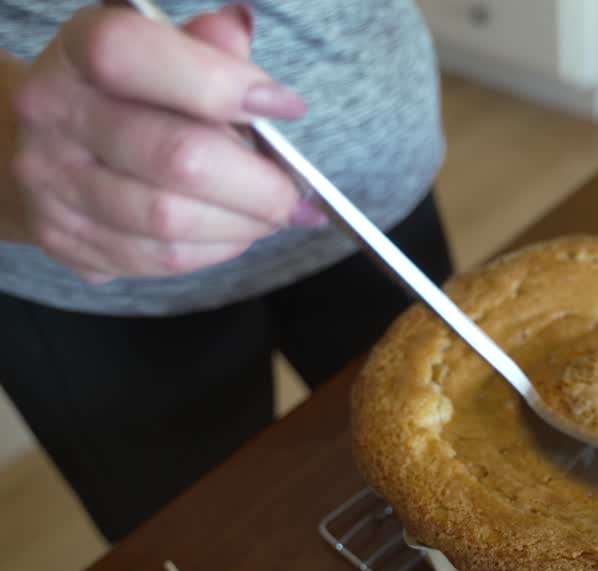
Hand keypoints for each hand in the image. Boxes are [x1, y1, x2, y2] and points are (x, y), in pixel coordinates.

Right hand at [7, 4, 324, 282]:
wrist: (46, 146)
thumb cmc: (126, 96)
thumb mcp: (161, 53)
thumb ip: (205, 47)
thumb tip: (239, 32)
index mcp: (76, 53)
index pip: (130, 56)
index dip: (220, 83)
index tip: (284, 106)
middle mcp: (54, 116)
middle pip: (176, 157)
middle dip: (260, 183)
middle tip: (298, 191)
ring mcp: (54, 185)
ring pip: (173, 220)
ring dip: (245, 223)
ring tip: (274, 213)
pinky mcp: (68, 240)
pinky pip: (163, 258)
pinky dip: (217, 248)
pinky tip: (236, 230)